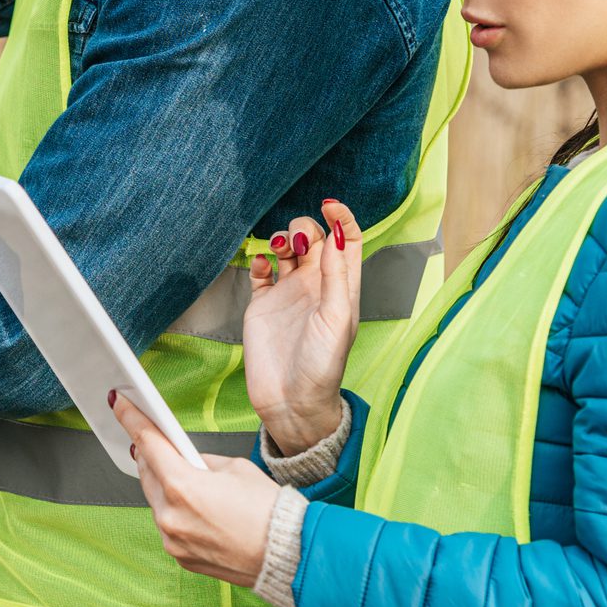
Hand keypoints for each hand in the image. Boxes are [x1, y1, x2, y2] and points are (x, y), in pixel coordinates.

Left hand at [110, 392, 279, 587]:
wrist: (288, 554)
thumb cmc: (269, 512)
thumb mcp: (236, 468)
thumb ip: (201, 461)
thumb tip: (187, 460)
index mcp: (182, 486)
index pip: (148, 443)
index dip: (132, 420)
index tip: (121, 405)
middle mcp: (170, 515)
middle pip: (146, 473)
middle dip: (151, 454)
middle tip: (157, 440)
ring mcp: (172, 539)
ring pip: (155, 501)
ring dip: (162, 485)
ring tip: (180, 474)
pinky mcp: (179, 556)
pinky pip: (167, 525)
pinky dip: (174, 511)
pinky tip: (192, 505)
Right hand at [243, 199, 360, 455]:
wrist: (291, 401)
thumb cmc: (322, 367)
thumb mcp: (337, 318)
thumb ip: (337, 275)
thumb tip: (338, 234)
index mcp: (342, 287)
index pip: (347, 240)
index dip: (341, 218)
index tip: (329, 205)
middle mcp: (316, 286)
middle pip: (314, 238)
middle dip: (305, 228)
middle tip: (298, 242)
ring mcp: (289, 293)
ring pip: (287, 248)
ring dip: (282, 238)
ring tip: (280, 247)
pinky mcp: (263, 304)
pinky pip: (261, 270)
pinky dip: (259, 259)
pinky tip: (262, 265)